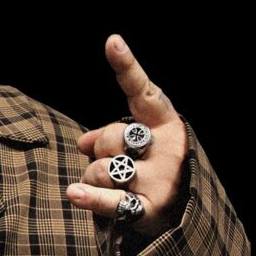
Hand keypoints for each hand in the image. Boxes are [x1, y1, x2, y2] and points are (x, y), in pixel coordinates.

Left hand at [65, 34, 188, 238]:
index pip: (142, 90)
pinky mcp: (149, 209)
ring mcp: (160, 179)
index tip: (113, 42)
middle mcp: (167, 147)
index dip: (127, 66)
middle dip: (100, 148)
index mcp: (165, 122)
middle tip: (113, 161)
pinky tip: (74, 193)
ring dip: (93, 177)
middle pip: (111, 137)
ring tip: (114, 185)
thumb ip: (108, 134)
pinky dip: (90, 197)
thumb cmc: (152, 167)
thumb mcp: (136, 142)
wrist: (181, 213)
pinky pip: (111, 200)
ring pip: (102, 169)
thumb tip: (82, 143)